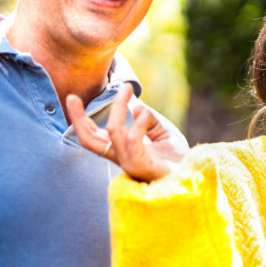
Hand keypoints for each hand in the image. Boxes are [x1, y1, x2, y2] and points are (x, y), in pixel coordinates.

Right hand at [65, 83, 185, 181]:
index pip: (93, 136)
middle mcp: (121, 158)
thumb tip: (137, 107)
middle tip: (72, 97)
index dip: (80, 119)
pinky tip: (144, 113)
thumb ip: (150, 122)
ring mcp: (130, 163)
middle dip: (78, 118)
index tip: (73, 98)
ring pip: (112, 131)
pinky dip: (138, 123)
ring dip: (118, 107)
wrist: (193, 176)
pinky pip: (133, 141)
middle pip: (89, 139)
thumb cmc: (178, 160)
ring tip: (127, 90)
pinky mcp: (142, 166)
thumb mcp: (165, 134)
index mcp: (121, 151)